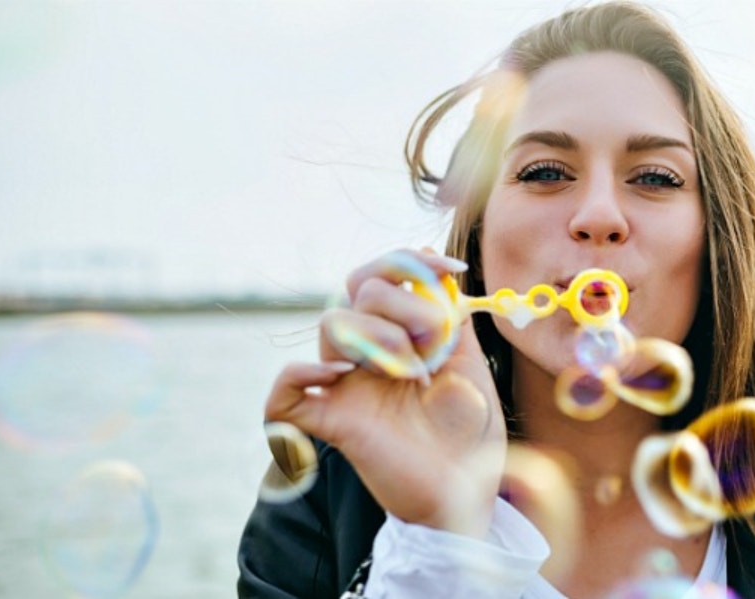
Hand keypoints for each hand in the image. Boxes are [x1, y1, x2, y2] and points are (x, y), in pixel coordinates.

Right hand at [264, 249, 505, 536]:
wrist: (468, 490)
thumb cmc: (470, 434)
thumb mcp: (471, 366)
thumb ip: (452, 321)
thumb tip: (439, 269)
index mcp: (399, 334)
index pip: (381, 276)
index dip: (408, 261)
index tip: (449, 270)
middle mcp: (367, 353)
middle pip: (358, 289)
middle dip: (403, 303)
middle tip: (435, 343)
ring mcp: (345, 386)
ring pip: (332, 325)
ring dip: (377, 335)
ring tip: (412, 370)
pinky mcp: (330, 424)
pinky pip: (283, 394)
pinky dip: (299, 376)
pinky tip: (338, 378)